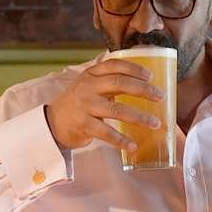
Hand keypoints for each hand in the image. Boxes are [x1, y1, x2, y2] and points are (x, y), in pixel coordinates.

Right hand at [44, 60, 164, 150]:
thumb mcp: (89, 86)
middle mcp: (87, 87)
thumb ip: (109, 81)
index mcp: (91, 74)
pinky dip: (121, 141)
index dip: (133, 68)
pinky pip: (106, 132)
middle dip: (142, 90)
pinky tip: (133, 146)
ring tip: (155, 123)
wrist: (52, 123)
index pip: (113, 65)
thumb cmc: (78, 103)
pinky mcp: (83, 125)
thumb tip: (144, 84)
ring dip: (139, 117)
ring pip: (116, 110)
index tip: (150, 75)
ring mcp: (85, 106)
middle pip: (118, 84)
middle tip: (160, 97)